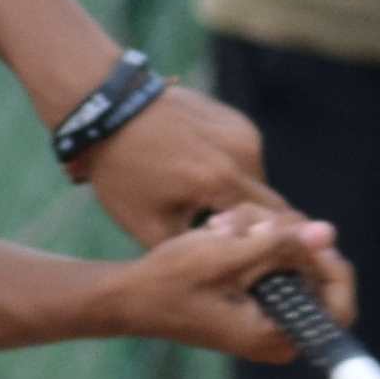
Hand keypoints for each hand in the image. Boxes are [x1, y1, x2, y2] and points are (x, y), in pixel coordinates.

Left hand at [75, 79, 275, 246]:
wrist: (109, 113)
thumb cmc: (123, 173)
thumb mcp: (147, 225)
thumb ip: (191, 250)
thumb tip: (222, 265)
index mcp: (223, 181)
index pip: (270, 225)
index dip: (263, 246)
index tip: (250, 260)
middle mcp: (243, 152)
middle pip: (268, 203)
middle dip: (253, 224)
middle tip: (225, 237)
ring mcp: (241, 130)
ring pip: (257, 180)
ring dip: (240, 196)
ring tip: (206, 204)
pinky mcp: (235, 118)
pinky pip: (246, 156)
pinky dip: (231, 171)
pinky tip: (200, 173)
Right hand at [109, 205, 348, 362]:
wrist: (130, 296)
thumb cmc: (171, 282)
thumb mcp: (227, 255)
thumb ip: (280, 244)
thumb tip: (328, 233)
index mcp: (276, 335)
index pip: (339, 305)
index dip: (331, 265)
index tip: (307, 236)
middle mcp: (278, 332)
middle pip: (313, 274)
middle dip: (283, 238)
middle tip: (245, 221)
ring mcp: (266, 316)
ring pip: (290, 261)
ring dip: (262, 233)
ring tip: (223, 225)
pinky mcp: (253, 301)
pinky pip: (271, 264)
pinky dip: (252, 242)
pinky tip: (221, 232)